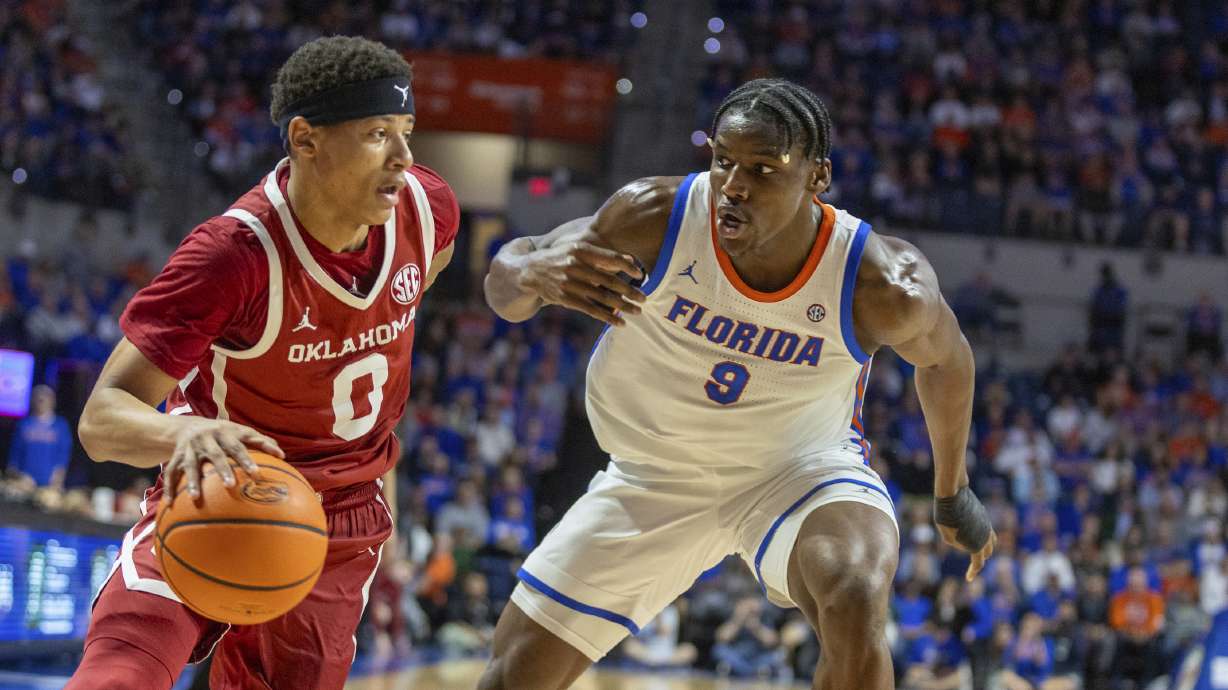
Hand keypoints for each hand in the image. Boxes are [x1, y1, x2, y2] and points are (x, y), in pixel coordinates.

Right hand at [165, 418, 282, 499]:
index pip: (238, 446)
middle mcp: (206, 439)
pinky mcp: (175, 457)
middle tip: (230, 485)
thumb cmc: (223, 434)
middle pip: (215, 454)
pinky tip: (169, 504)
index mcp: (224, 433)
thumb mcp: (240, 432)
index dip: (247, 459)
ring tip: (196, 498)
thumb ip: (260, 441)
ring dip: (192, 481)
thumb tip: (283, 455)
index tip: (256, 474)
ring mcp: (189, 448)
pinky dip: (168, 488)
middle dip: (222, 469)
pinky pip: (170, 473)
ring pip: (189, 465)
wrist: (187, 425)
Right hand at [520, 234, 645, 325]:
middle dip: (629, 291)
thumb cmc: (560, 257)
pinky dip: (607, 317)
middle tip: (644, 298)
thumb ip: (601, 255)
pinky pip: (590, 310)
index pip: (609, 258)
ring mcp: (569, 283)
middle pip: (608, 280)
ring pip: (601, 297)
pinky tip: (620, 323)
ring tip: (637, 311)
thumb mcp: (576, 248)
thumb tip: (631, 261)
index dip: (627, 267)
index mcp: (581, 250)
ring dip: (622, 306)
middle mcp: (575, 266)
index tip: (640, 275)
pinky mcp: (565, 298)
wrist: (530, 271)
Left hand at [934, 486, 996, 581]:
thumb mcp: (946, 535)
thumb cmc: (946, 516)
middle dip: (979, 558)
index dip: (973, 572)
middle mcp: (985, 536)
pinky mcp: (983, 515)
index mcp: (977, 545)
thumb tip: (963, 543)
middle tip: (971, 563)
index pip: (978, 563)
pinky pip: (986, 529)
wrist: (953, 494)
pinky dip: (981, 534)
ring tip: (974, 548)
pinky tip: (970, 530)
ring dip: (984, 546)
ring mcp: (986, 525)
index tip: (969, 579)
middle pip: (986, 552)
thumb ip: (956, 543)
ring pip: (990, 540)